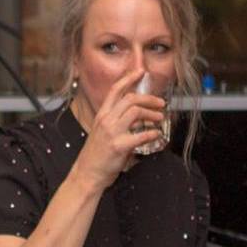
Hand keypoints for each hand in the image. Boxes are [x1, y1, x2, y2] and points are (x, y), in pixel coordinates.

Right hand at [72, 73, 168, 191]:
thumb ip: (117, 121)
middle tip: (160, 103)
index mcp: (102, 115)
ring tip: (159, 118)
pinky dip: (153, 133)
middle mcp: (106, 120)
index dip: (129, 78)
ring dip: (152, 114)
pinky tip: (157, 135)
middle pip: (131, 99)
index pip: (115, 90)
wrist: (87, 174)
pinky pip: (142, 135)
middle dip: (149, 98)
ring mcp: (112, 132)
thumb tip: (137, 114)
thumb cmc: (96, 155)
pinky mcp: (119, 146)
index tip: (140, 72)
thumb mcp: (102, 132)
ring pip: (136, 112)